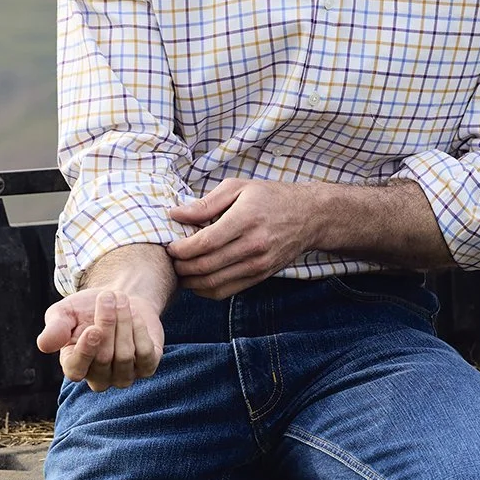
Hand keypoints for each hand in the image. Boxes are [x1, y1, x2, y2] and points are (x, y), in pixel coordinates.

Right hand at [37, 285, 165, 388]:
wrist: (119, 301)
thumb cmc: (86, 309)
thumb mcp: (65, 313)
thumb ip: (54, 327)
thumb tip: (44, 345)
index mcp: (73, 366)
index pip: (76, 370)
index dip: (85, 351)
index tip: (93, 329)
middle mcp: (98, 378)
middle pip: (104, 358)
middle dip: (107, 323)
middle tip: (108, 296)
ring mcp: (123, 376)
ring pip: (125, 357)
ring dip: (124, 323)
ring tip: (121, 300)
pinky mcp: (146, 368)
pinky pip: (146, 355)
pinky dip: (141, 331)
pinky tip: (135, 316)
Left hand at [167, 180, 319, 296]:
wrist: (309, 216)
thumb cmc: (270, 197)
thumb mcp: (238, 188)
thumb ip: (206, 203)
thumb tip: (175, 214)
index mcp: (245, 220)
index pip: (204, 243)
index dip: (181, 249)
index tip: (170, 246)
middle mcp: (253, 246)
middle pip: (206, 266)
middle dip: (181, 266)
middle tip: (170, 260)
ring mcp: (258, 265)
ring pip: (214, 283)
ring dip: (190, 281)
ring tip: (180, 271)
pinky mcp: (260, 276)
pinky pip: (226, 291)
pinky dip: (206, 290)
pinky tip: (196, 281)